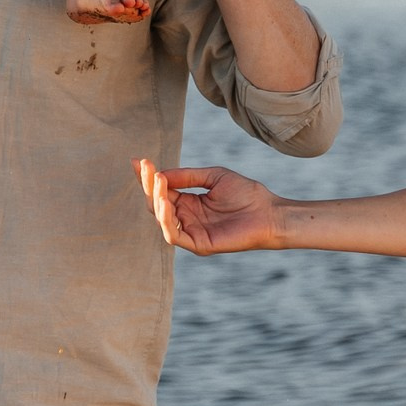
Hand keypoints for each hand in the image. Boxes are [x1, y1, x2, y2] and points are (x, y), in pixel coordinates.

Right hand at [137, 158, 281, 253]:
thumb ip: (188, 176)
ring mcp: (191, 232)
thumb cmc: (246, 194)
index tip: (137, 161)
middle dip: (149, 185)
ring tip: (158, 181)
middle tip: (146, 168)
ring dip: (156, 199)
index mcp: (189, 203)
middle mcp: (186, 218)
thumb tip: (160, 174)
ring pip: (161, 219)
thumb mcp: (213, 177)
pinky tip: (166, 202)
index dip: (148, 177)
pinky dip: (165, 219)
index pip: (162, 191)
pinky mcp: (198, 244)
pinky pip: (173, 235)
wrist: (268, 213)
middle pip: (157, 203)